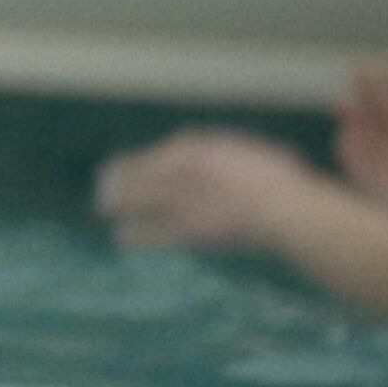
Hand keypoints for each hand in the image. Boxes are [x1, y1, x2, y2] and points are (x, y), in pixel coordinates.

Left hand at [95, 128, 318, 249]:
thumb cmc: (278, 179)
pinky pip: (151, 232)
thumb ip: (220, 152)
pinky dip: (135, 235)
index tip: (126, 167)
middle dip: (116, 181)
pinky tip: (122, 238)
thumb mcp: (245, 152)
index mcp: (194, 148)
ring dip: (117, 204)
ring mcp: (181, 200)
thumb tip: (212, 154)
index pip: (153, 155)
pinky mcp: (188, 230)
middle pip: (133, 174)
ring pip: (134, 200)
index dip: (137, 164)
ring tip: (104, 207)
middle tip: (103, 187)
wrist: (285, 208)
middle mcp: (178, 170)